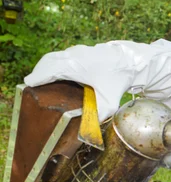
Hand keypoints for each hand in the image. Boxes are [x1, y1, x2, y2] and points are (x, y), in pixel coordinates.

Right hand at [25, 40, 170, 120]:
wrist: (132, 61)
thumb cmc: (119, 77)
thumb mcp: (110, 100)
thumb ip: (99, 115)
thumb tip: (90, 131)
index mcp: (74, 66)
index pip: (49, 70)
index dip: (37, 77)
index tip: (28, 84)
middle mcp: (72, 56)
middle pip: (48, 62)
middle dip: (39, 72)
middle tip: (33, 84)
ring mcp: (77, 51)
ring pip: (54, 57)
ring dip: (46, 67)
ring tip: (41, 79)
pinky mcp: (81, 51)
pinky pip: (62, 56)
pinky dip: (55, 63)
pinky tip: (57, 73)